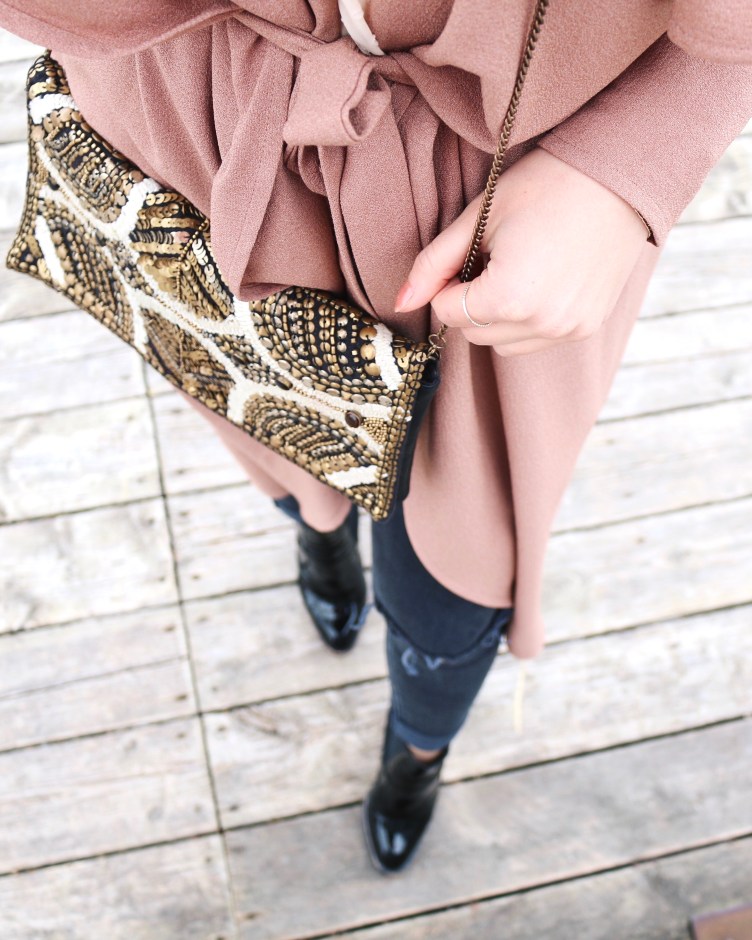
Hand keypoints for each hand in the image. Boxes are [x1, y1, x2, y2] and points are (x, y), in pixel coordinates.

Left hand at [394, 148, 650, 356]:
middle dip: (470, 304)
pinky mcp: (586, 328)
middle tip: (492, 257)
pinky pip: (535, 341)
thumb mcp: (478, 217)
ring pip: (502, 344)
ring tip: (518, 268)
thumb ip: (433, 264)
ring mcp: (568, 330)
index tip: (468, 253)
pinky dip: (526, 321)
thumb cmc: (546, 185)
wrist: (620, 176)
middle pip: (473, 333)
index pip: (448, 313)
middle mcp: (542, 323)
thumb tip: (400, 302)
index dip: (447, 284)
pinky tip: (542, 280)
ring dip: (496, 318)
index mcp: (510, 296)